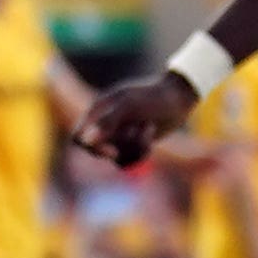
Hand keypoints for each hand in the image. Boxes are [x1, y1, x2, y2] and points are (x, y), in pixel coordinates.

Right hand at [75, 73, 196, 167]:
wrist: (179, 97)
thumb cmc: (153, 97)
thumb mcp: (129, 106)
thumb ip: (106, 122)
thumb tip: (86, 140)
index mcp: (97, 112)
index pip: (78, 138)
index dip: (91, 148)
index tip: (112, 149)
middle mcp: (105, 125)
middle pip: (98, 151)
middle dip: (120, 146)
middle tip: (138, 131)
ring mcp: (119, 135)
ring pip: (116, 158)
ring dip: (135, 148)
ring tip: (148, 127)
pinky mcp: (133, 144)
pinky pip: (129, 160)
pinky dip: (141, 153)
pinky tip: (151, 137)